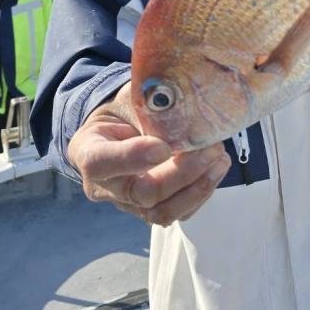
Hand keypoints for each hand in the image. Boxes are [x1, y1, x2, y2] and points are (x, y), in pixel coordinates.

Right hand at [67, 81, 230, 225]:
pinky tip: (216, 168)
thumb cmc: (126, 109)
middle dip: (182, 173)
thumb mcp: (131, 97)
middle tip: (210, 148)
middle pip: (142, 193)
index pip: (101, 163)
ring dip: (198, 187)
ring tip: (220, 158)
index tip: (164, 146)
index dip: (133, 157)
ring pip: (162, 211)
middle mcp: (105, 186)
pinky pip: (178, 213)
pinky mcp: (152, 210)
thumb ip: (149, 103)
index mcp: (89, 151)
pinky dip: (202, 192)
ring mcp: (129, 203)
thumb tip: (186, 103)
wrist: (123, 128)